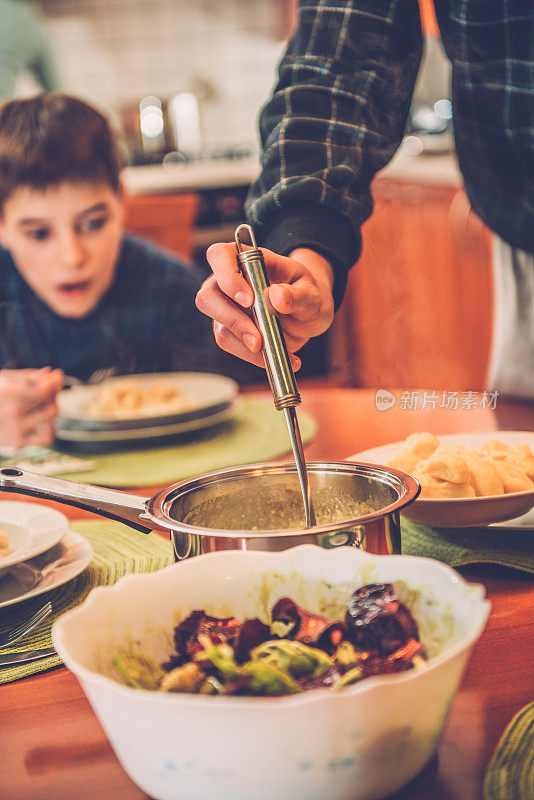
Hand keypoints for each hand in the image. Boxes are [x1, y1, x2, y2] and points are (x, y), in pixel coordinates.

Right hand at [0, 367, 63, 449]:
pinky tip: (43, 422)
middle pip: (51, 403)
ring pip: (51, 418)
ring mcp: (17, 429)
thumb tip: (52, 374)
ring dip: (51, 409)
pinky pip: (46, 438)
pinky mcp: (19, 442)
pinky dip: (50, 430)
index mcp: (10, 393)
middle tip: (46, 391)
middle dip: (52, 395)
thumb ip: (29, 376)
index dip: (55, 381)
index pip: (46, 389)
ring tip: (43, 405)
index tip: (57, 377)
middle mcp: (14, 412)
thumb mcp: (4, 379)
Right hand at [196, 245, 334, 368]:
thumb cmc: (305, 293)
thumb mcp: (310, 292)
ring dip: (248, 345)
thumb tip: (276, 296)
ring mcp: (226, 309)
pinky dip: (257, 357)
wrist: (307, 314)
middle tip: (258, 339)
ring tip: (280, 350)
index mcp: (245, 260)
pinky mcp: (231, 332)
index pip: (219, 256)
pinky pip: (234, 347)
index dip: (227, 277)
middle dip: (233, 321)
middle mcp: (227, 282)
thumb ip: (296, 294)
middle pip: (208, 297)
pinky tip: (285, 357)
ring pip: (220, 329)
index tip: (249, 300)